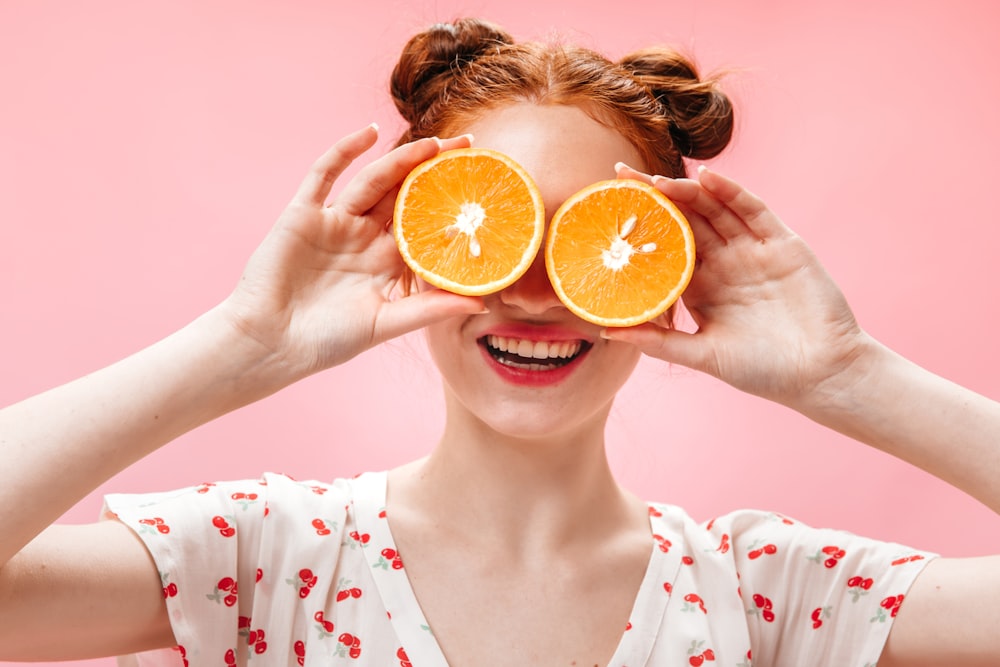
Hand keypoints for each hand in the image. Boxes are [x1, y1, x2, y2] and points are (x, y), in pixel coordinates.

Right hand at [220, 125, 483, 381]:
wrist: (269, 342)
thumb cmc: (326, 341)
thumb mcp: (385, 323)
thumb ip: (429, 309)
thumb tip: (483, 305)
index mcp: (386, 263)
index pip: (425, 226)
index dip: (451, 208)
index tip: (483, 190)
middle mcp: (364, 238)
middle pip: (406, 195)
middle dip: (434, 171)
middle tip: (469, 148)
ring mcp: (335, 223)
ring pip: (374, 181)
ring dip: (401, 160)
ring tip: (433, 143)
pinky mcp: (304, 214)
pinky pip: (325, 174)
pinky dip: (345, 151)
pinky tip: (369, 133)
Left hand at [606, 165, 869, 407]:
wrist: (822, 374)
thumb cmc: (763, 370)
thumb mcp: (703, 355)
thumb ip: (659, 342)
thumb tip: (608, 332)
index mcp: (701, 286)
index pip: (664, 247)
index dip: (640, 228)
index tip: (608, 211)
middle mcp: (723, 262)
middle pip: (685, 220)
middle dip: (655, 198)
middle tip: (621, 176)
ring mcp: (752, 250)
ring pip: (714, 210)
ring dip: (687, 191)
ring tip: (657, 178)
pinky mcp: (781, 243)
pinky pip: (752, 210)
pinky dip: (731, 192)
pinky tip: (708, 178)